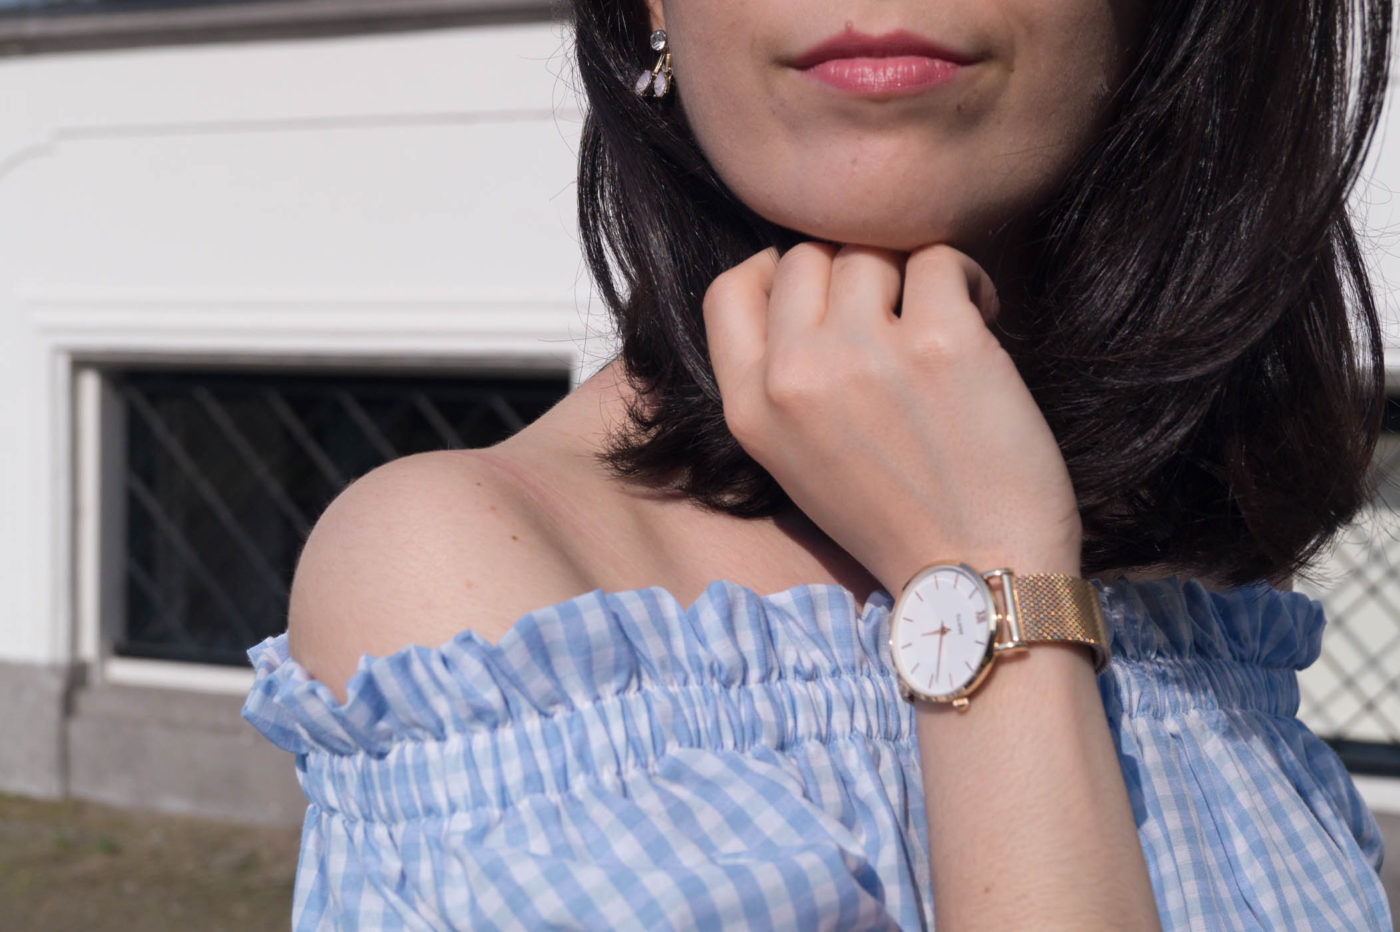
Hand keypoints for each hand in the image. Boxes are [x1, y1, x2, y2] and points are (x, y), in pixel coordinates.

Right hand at [702, 242, 1082, 594]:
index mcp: (750, 408)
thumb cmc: (896, 519)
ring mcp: (865, 354)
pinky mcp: (941, 341)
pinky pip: (940, 256)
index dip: (776, 273)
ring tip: (940, 322)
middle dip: (853, 274)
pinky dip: (966, 277)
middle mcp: (795, 374)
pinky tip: (981, 319)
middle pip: (806, 257)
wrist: (978, 576)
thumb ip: (780, 379)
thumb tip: (805, 285)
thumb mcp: (794, 460)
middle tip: (894, 317)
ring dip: (910, 274)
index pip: (729, 289)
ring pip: (871, 250)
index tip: (823, 293)